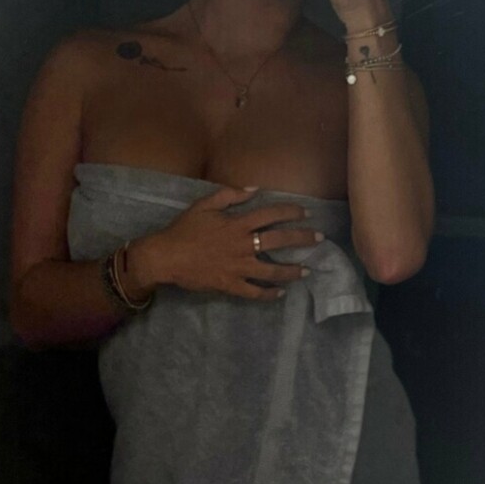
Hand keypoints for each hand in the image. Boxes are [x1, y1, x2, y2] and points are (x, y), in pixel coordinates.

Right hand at [123, 186, 323, 301]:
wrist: (165, 257)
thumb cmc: (184, 229)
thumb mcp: (204, 205)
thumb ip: (230, 195)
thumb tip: (254, 190)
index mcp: (237, 224)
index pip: (271, 214)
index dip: (291, 212)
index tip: (306, 213)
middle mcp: (243, 245)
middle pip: (279, 240)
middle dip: (302, 239)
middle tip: (319, 239)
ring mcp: (238, 267)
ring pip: (272, 270)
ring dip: (292, 271)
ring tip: (306, 271)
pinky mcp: (230, 285)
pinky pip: (254, 292)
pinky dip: (268, 294)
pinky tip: (280, 293)